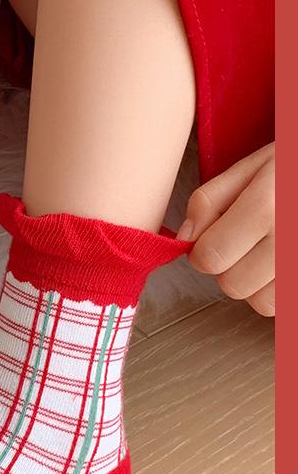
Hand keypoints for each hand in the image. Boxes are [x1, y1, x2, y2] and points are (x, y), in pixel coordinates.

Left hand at [177, 142, 274, 316]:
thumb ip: (211, 199)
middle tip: (247, 243)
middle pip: (234, 286)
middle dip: (230, 268)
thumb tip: (185, 237)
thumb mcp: (255, 165)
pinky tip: (286, 264)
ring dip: (259, 285)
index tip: (212, 240)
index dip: (203, 252)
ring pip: (264, 304)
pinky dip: (283, 291)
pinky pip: (289, 307)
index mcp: (268, 206)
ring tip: (273, 253)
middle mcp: (292, 239)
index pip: (210, 258)